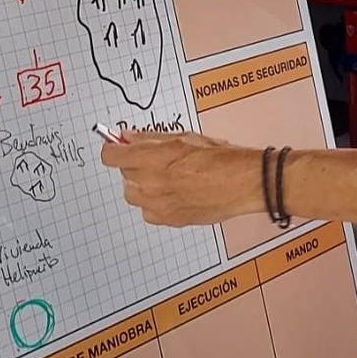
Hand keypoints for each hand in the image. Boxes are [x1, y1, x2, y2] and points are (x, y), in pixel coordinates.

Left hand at [100, 130, 260, 224]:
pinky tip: (173, 193)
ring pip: (134, 195)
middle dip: (133, 165)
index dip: (114, 148)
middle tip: (152, 159)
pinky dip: (155, 203)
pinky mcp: (169, 220)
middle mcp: (151, 183)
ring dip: (142, 185)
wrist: (246, 183)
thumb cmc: (223, 159)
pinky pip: (149, 212)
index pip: (111, 156)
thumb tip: (130, 137)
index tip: (117, 146)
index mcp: (152, 158)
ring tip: (165, 178)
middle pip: (123, 174)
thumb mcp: (185, 138)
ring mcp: (159, 205)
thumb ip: (151, 138)